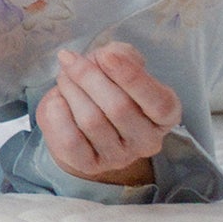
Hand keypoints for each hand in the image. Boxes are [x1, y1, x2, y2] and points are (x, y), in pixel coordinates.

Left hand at [34, 41, 180, 185]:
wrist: (77, 120)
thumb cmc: (104, 86)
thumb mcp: (118, 64)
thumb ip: (122, 56)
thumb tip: (111, 56)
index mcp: (166, 114)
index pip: (159, 103)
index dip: (131, 78)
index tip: (106, 56)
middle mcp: (148, 141)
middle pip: (119, 108)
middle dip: (88, 77)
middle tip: (70, 62)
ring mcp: (120, 157)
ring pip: (92, 121)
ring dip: (71, 91)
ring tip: (64, 79)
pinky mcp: (90, 165)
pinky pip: (71, 140)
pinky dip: (58, 115)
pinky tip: (57, 102)